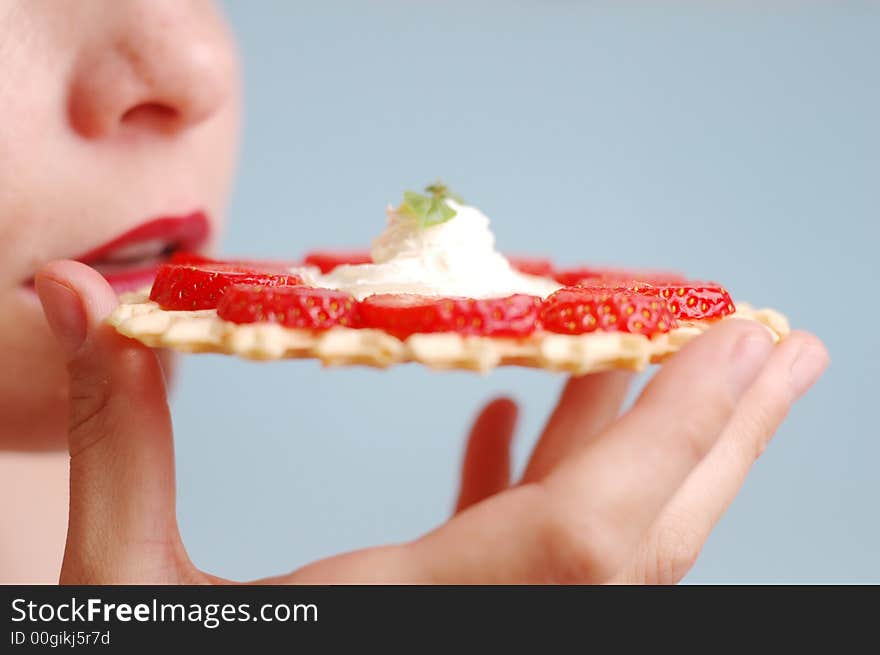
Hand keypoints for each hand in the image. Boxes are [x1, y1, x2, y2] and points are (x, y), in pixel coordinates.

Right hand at [36, 260, 827, 583]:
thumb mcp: (125, 586)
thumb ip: (125, 435)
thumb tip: (78, 293)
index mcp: (419, 618)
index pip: (591, 531)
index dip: (676, 433)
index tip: (743, 344)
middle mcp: (485, 635)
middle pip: (644, 542)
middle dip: (722, 439)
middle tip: (783, 353)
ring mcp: (482, 638)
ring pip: (603, 548)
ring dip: (646, 448)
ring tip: (685, 364)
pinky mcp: (456, 630)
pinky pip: (529, 557)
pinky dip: (536, 482)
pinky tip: (506, 425)